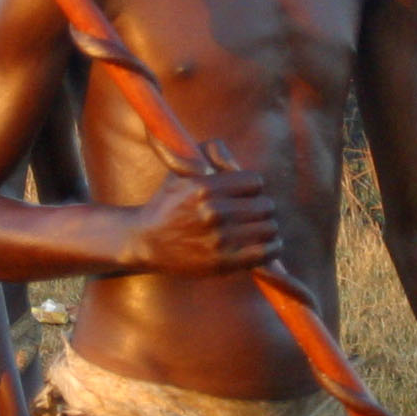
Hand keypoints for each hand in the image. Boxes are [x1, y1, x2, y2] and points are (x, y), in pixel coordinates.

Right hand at [126, 161, 280, 276]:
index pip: (256, 182)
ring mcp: (219, 240)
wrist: (145, 241)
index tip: (242, 194)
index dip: (251, 187)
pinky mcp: (223, 263)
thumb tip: (235, 162)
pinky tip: (263, 245)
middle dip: (260, 208)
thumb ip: (211, 151)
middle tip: (250, 213)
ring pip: (270, 229)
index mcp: (204, 187)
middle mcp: (212, 213)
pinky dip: (270, 248)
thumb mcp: (181, 168)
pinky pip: (266, 253)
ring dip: (266, 228)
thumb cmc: (168, 202)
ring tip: (256, 229)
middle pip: (266, 206)